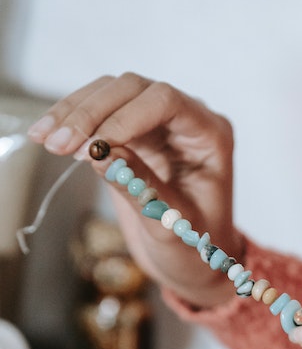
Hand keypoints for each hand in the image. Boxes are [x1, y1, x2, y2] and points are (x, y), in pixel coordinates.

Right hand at [28, 73, 243, 306]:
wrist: (190, 259)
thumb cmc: (193, 247)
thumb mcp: (172, 225)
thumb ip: (142, 188)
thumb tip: (99, 153)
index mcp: (210, 135)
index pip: (165, 102)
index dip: (124, 117)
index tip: (91, 145)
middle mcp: (186, 118)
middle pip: (133, 89)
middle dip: (91, 114)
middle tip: (57, 144)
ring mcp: (158, 120)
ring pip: (110, 92)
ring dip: (73, 113)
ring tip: (43, 139)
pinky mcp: (132, 129)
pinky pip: (98, 111)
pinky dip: (70, 120)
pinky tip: (45, 135)